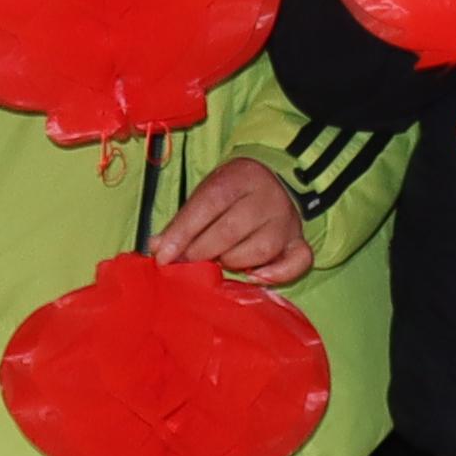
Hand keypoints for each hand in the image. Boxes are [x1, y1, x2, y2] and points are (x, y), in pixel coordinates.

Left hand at [155, 158, 314, 290]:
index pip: (208, 204)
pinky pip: (297, 262)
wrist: (274, 178)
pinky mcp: (298, 241)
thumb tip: (156, 247)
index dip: (183, 232)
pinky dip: (277, 274)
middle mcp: (266, 199)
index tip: (162, 256)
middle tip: (186, 262)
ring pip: (261, 250)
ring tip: (220, 260)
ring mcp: (286, 222)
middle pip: (231, 231)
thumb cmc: (232, 192)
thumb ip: (182, 221)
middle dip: (201, 252)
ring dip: (233, 262)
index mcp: (239, 179)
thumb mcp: (206, 194)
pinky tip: (254, 276)